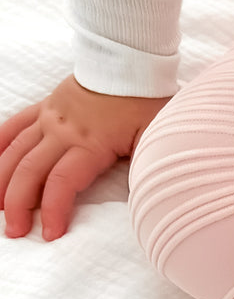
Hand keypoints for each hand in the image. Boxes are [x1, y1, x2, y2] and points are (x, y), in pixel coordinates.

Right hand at [1, 75, 169, 240]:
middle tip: (15, 232)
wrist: (130, 64)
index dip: (54, 210)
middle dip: (19, 205)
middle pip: (31, 172)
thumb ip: (144, 166)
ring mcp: (49, 118)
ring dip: (2, 181)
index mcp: (90, 143)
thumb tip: (143, 197)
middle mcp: (62, 131)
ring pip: (15, 152)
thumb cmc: (146, 101)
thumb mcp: (154, 137)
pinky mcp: (44, 107)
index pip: (63, 183)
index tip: (51, 234)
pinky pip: (13, 126)